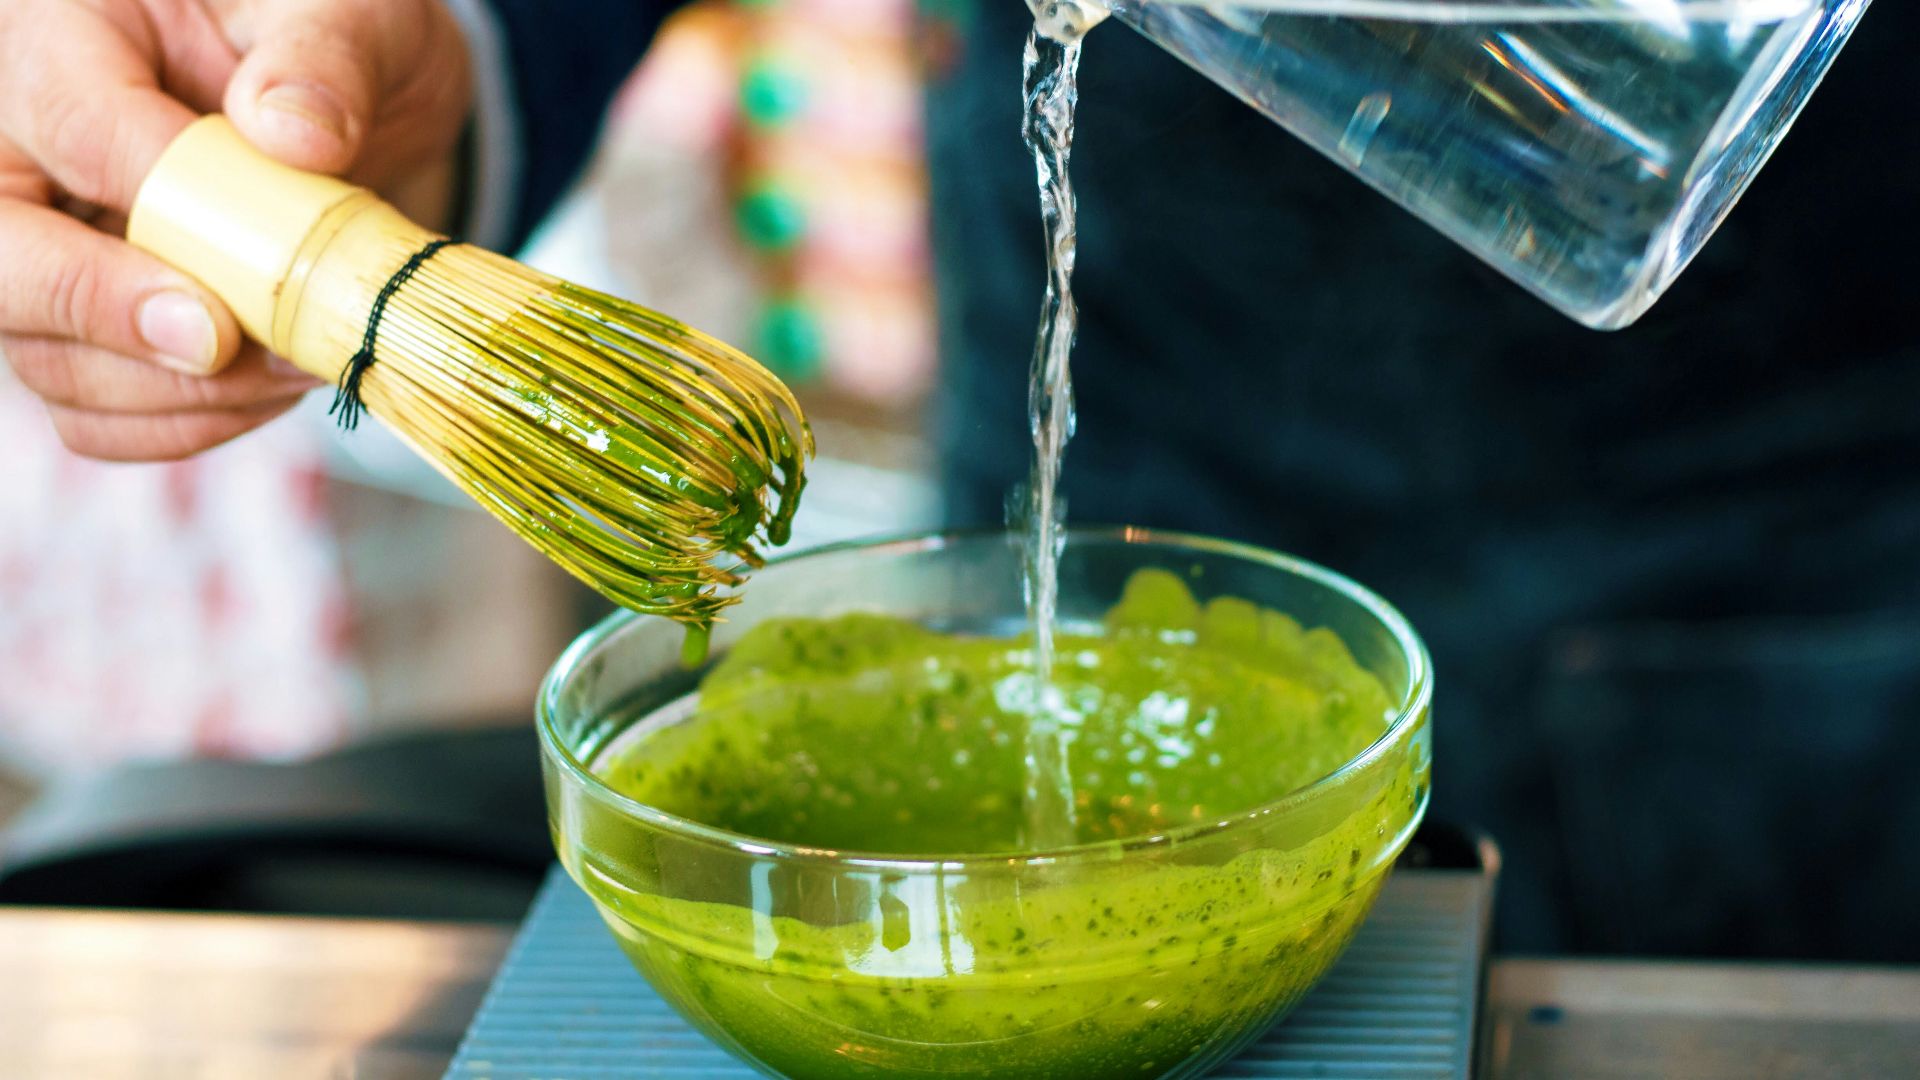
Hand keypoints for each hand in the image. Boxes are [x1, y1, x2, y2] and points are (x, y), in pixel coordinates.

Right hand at [0, 0, 471, 460]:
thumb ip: (325, 58)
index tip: (220, 274)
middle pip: (5, 259)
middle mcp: (27, 147)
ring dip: (178, 389)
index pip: (69, 120)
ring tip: (295, 361)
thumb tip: (295, 133)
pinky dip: (188, 422)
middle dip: (108, 315)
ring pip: (51, 357)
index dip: (143, 199)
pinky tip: (272, 387)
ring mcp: (54, 248)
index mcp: (70, 34)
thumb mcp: (357, 17)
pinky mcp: (95, 330)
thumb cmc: (349, 47)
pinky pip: (99, 412)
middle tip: (219, 343)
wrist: (380, 113)